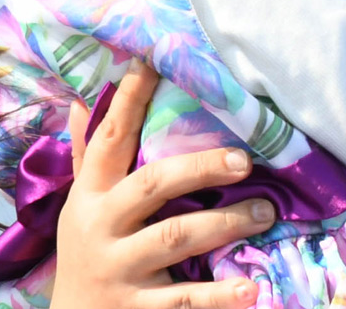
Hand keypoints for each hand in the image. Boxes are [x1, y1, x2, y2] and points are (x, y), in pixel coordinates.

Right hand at [50, 60, 273, 308]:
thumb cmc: (85, 254)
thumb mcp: (80, 204)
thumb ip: (86, 155)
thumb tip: (80, 101)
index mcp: (90, 194)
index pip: (111, 138)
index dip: (131, 99)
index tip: (153, 61)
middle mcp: (101, 226)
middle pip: (152, 184)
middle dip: (200, 167)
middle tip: (245, 159)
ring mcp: (120, 268)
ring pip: (175, 237)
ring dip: (225, 222)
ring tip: (266, 212)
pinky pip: (182, 299)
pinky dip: (218, 296)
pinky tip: (250, 289)